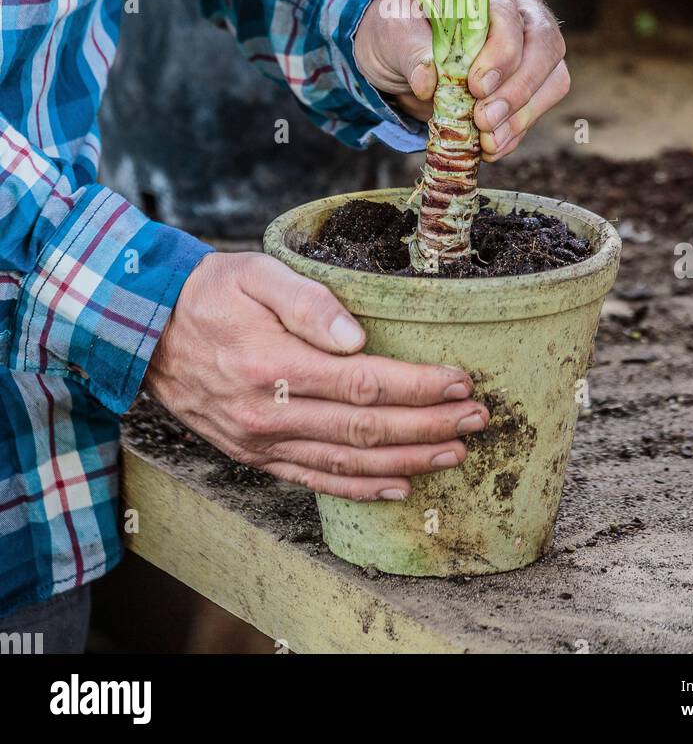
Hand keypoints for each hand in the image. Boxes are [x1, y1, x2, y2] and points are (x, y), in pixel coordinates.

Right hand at [145, 251, 487, 499]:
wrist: (144, 330)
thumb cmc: (209, 293)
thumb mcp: (255, 274)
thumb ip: (308, 301)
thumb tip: (356, 335)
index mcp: (273, 365)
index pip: (364, 384)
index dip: (418, 386)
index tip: (461, 380)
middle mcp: (269, 413)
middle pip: (366, 430)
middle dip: (429, 425)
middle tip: (478, 418)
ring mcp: (261, 442)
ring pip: (348, 464)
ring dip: (408, 460)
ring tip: (456, 452)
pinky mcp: (254, 455)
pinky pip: (316, 480)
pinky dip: (362, 488)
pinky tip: (400, 484)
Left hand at [354, 0, 569, 161]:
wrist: (398, 48)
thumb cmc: (399, 25)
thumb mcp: (391, 29)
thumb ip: (410, 48)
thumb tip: (427, 80)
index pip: (510, 14)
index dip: (502, 53)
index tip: (477, 87)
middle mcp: (519, 9)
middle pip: (545, 45)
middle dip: (518, 89)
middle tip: (485, 120)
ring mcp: (530, 44)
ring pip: (553, 77)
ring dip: (523, 114)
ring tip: (489, 141)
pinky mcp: (530, 77)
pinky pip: (540, 103)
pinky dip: (518, 128)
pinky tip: (493, 145)